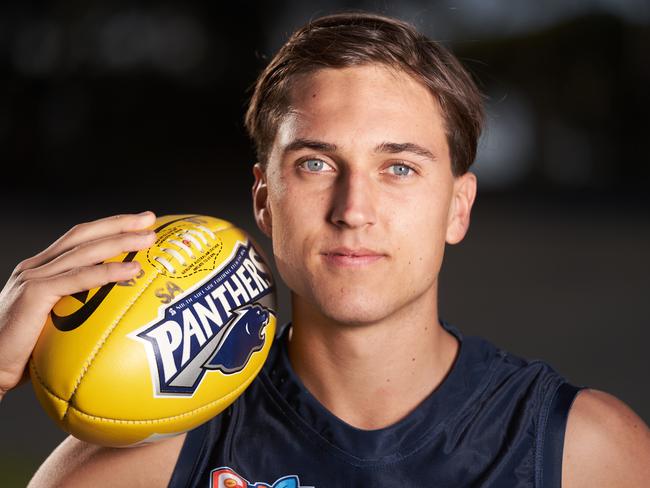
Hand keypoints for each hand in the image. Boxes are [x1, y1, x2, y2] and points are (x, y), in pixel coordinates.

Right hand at [0, 211, 156, 400]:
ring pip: (84, 251)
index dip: (107, 227)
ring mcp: (33, 279)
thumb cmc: (21, 357)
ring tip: (149, 238)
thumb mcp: (52, 327)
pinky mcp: (34, 295)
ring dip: (120, 241)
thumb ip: (76, 313)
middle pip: (83, 236)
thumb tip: (115, 319)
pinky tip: (133, 270)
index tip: (138, 222)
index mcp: (40, 270)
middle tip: (150, 218)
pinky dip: (108, 272)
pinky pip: (78, 278)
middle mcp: (35, 268)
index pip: (78, 239)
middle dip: (118, 223)